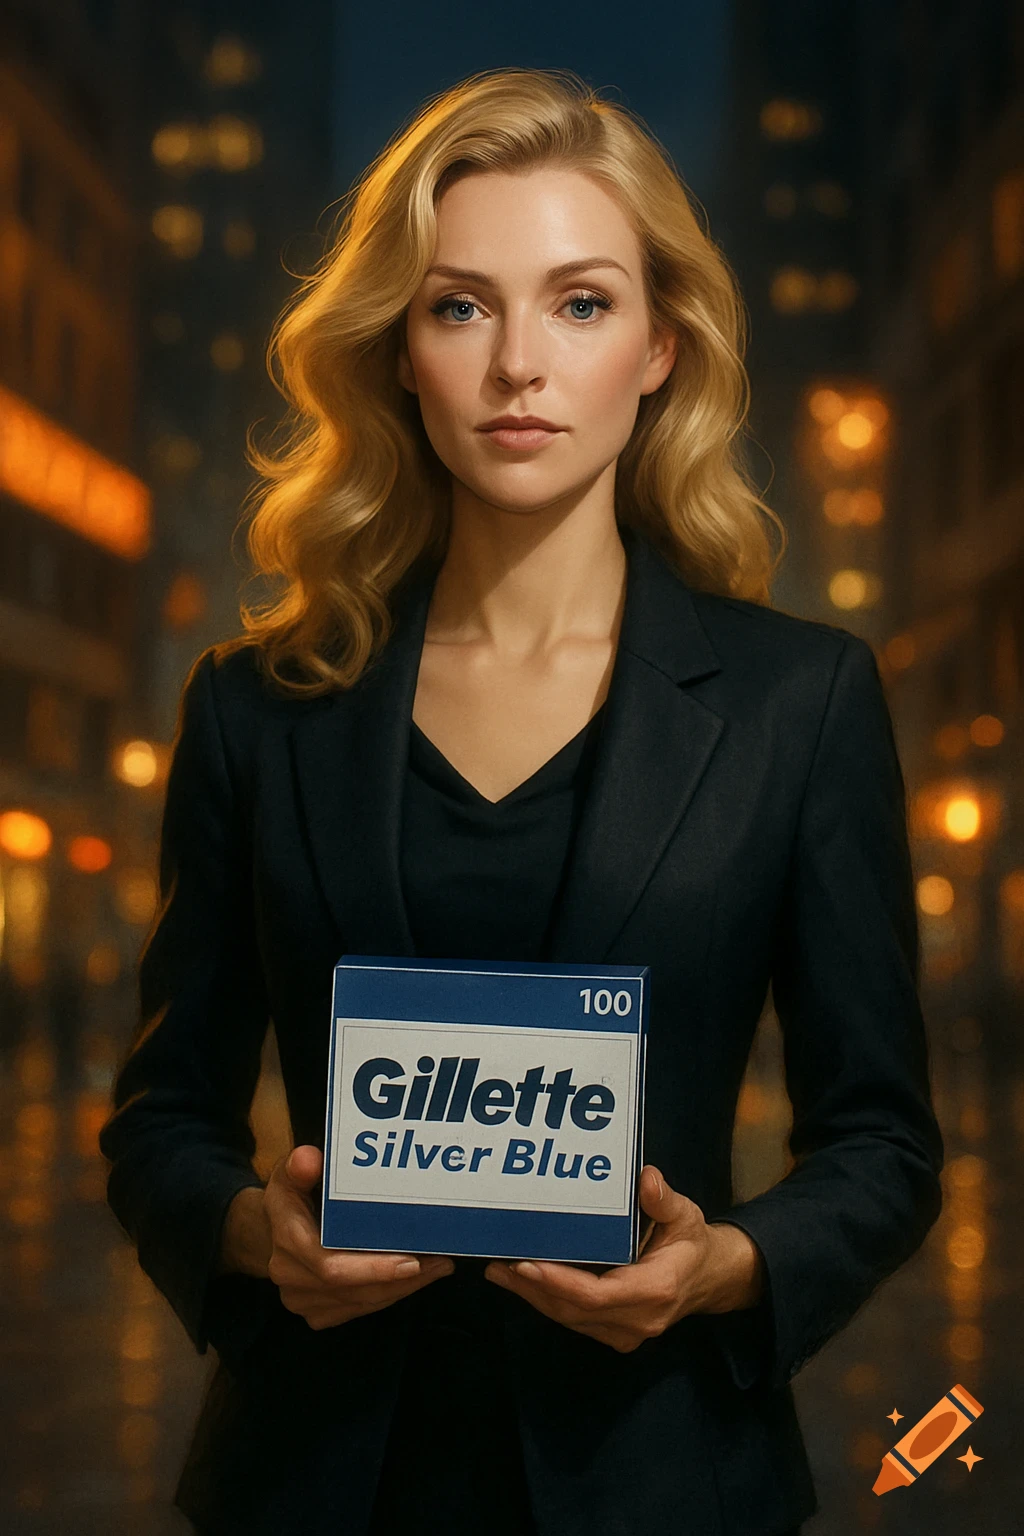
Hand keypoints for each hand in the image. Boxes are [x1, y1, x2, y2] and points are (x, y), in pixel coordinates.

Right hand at [227, 1144, 454, 1329]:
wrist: (271, 1230)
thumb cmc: (294, 1194)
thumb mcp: (293, 1172)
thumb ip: (301, 1165)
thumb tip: (308, 1159)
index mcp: (288, 1238)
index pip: (330, 1265)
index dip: (372, 1269)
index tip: (411, 1261)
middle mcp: (290, 1275)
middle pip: (352, 1289)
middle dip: (400, 1280)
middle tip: (441, 1261)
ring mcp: (301, 1299)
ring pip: (360, 1302)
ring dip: (402, 1289)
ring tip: (438, 1266)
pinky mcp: (315, 1312)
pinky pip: (358, 1310)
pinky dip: (389, 1295)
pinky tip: (416, 1279)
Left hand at [484, 1164, 763, 1352]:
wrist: (709, 1279)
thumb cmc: (692, 1242)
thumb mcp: (686, 1215)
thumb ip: (664, 1200)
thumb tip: (647, 1179)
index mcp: (655, 1290)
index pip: (597, 1295)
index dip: (559, 1283)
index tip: (527, 1265)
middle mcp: (638, 1319)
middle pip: (574, 1310)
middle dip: (533, 1289)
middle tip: (498, 1263)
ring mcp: (624, 1331)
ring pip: (569, 1317)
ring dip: (532, 1296)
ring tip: (498, 1269)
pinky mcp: (612, 1331)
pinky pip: (574, 1318)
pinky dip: (545, 1299)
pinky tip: (520, 1280)